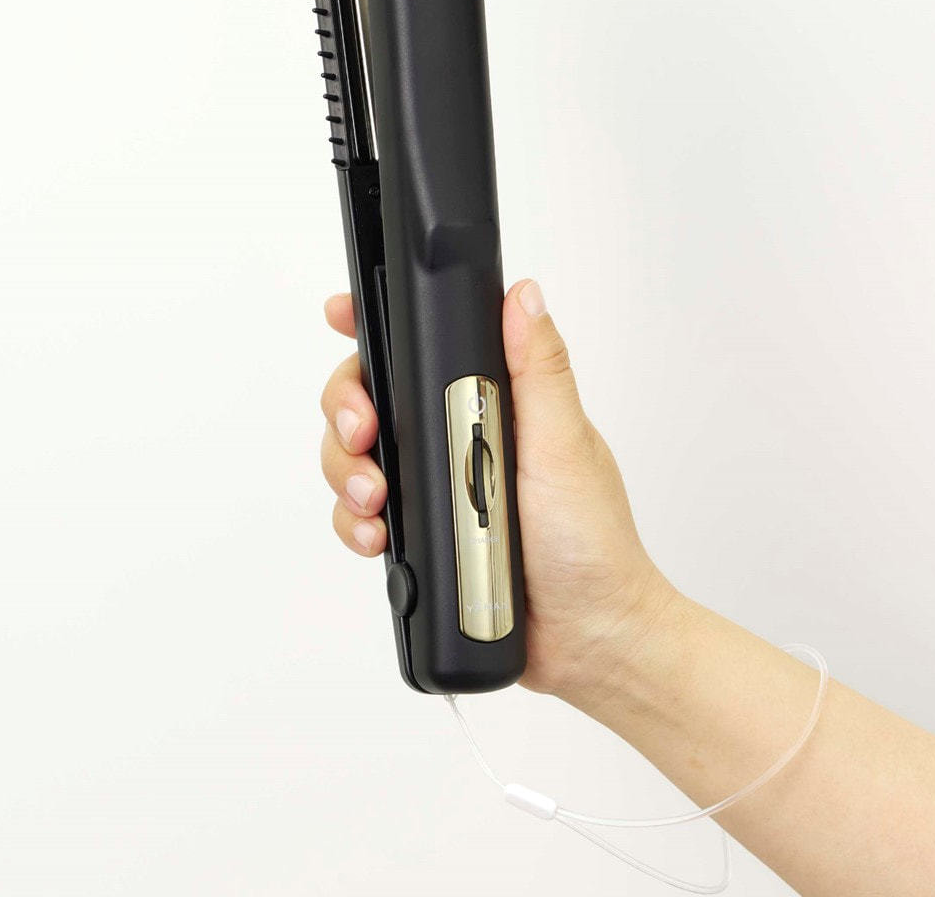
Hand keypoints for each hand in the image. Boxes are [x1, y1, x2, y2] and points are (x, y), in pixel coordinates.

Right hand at [318, 278, 675, 701]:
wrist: (588, 640)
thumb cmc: (591, 542)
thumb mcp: (564, 445)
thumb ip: (540, 370)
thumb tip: (523, 294)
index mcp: (494, 402)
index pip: (426, 345)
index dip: (376, 325)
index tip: (343, 315)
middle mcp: (459, 435)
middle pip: (373, 396)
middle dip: (348, 408)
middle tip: (362, 433)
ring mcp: (436, 485)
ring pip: (356, 456)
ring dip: (346, 470)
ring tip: (374, 500)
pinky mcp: (421, 532)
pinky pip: (361, 517)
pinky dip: (354, 524)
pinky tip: (374, 539)